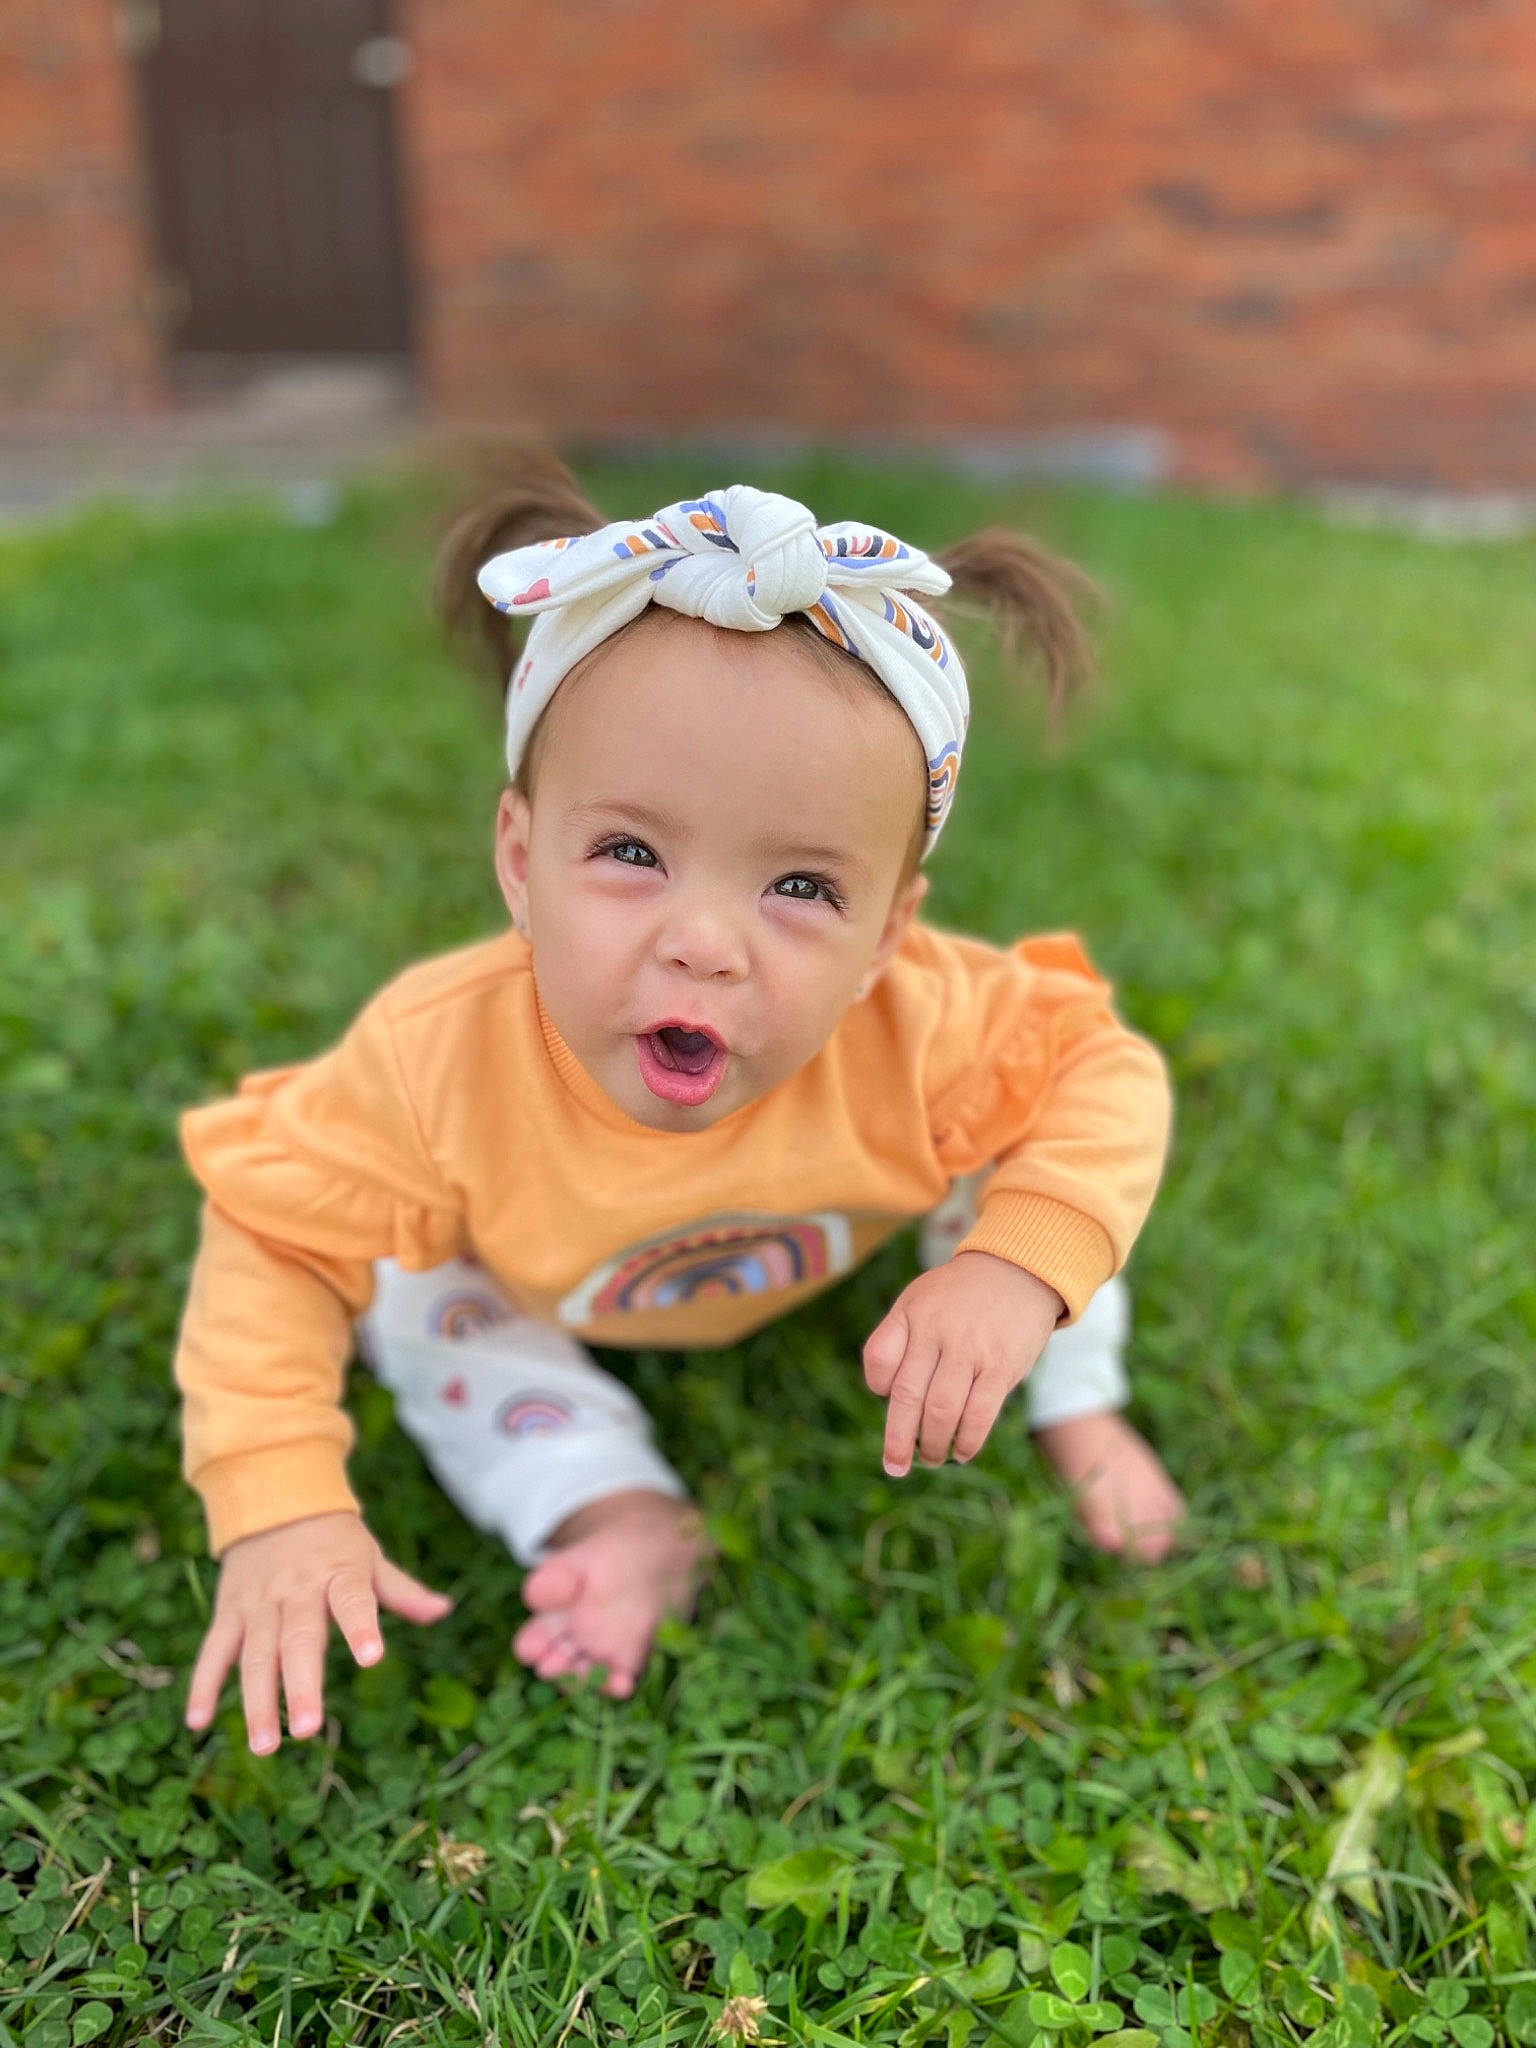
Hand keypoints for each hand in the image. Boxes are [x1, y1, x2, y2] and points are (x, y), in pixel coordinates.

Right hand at [184, 1511, 453, 1752]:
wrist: (274, 1497)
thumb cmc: (334, 1541)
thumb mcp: (370, 1557)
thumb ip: (401, 1591)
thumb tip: (444, 1610)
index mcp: (339, 1574)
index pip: (353, 1601)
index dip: (362, 1628)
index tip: (372, 1658)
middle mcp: (296, 1589)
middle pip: (298, 1639)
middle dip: (301, 1685)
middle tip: (308, 1730)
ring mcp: (259, 1602)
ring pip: (256, 1654)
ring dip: (257, 1700)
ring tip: (264, 1746)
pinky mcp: (229, 1611)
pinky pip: (214, 1650)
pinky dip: (203, 1684)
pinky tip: (197, 1722)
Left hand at [863, 1251, 1064, 1475]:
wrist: (1018, 1271)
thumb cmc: (960, 1295)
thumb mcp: (919, 1298)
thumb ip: (897, 1337)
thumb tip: (885, 1394)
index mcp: (912, 1314)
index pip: (879, 1359)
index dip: (878, 1385)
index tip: (886, 1396)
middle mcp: (937, 1332)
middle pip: (907, 1395)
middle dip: (898, 1439)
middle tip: (895, 1466)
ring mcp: (970, 1350)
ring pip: (942, 1411)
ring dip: (933, 1445)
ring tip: (932, 1459)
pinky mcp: (1001, 1366)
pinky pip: (979, 1413)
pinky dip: (968, 1440)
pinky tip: (962, 1452)